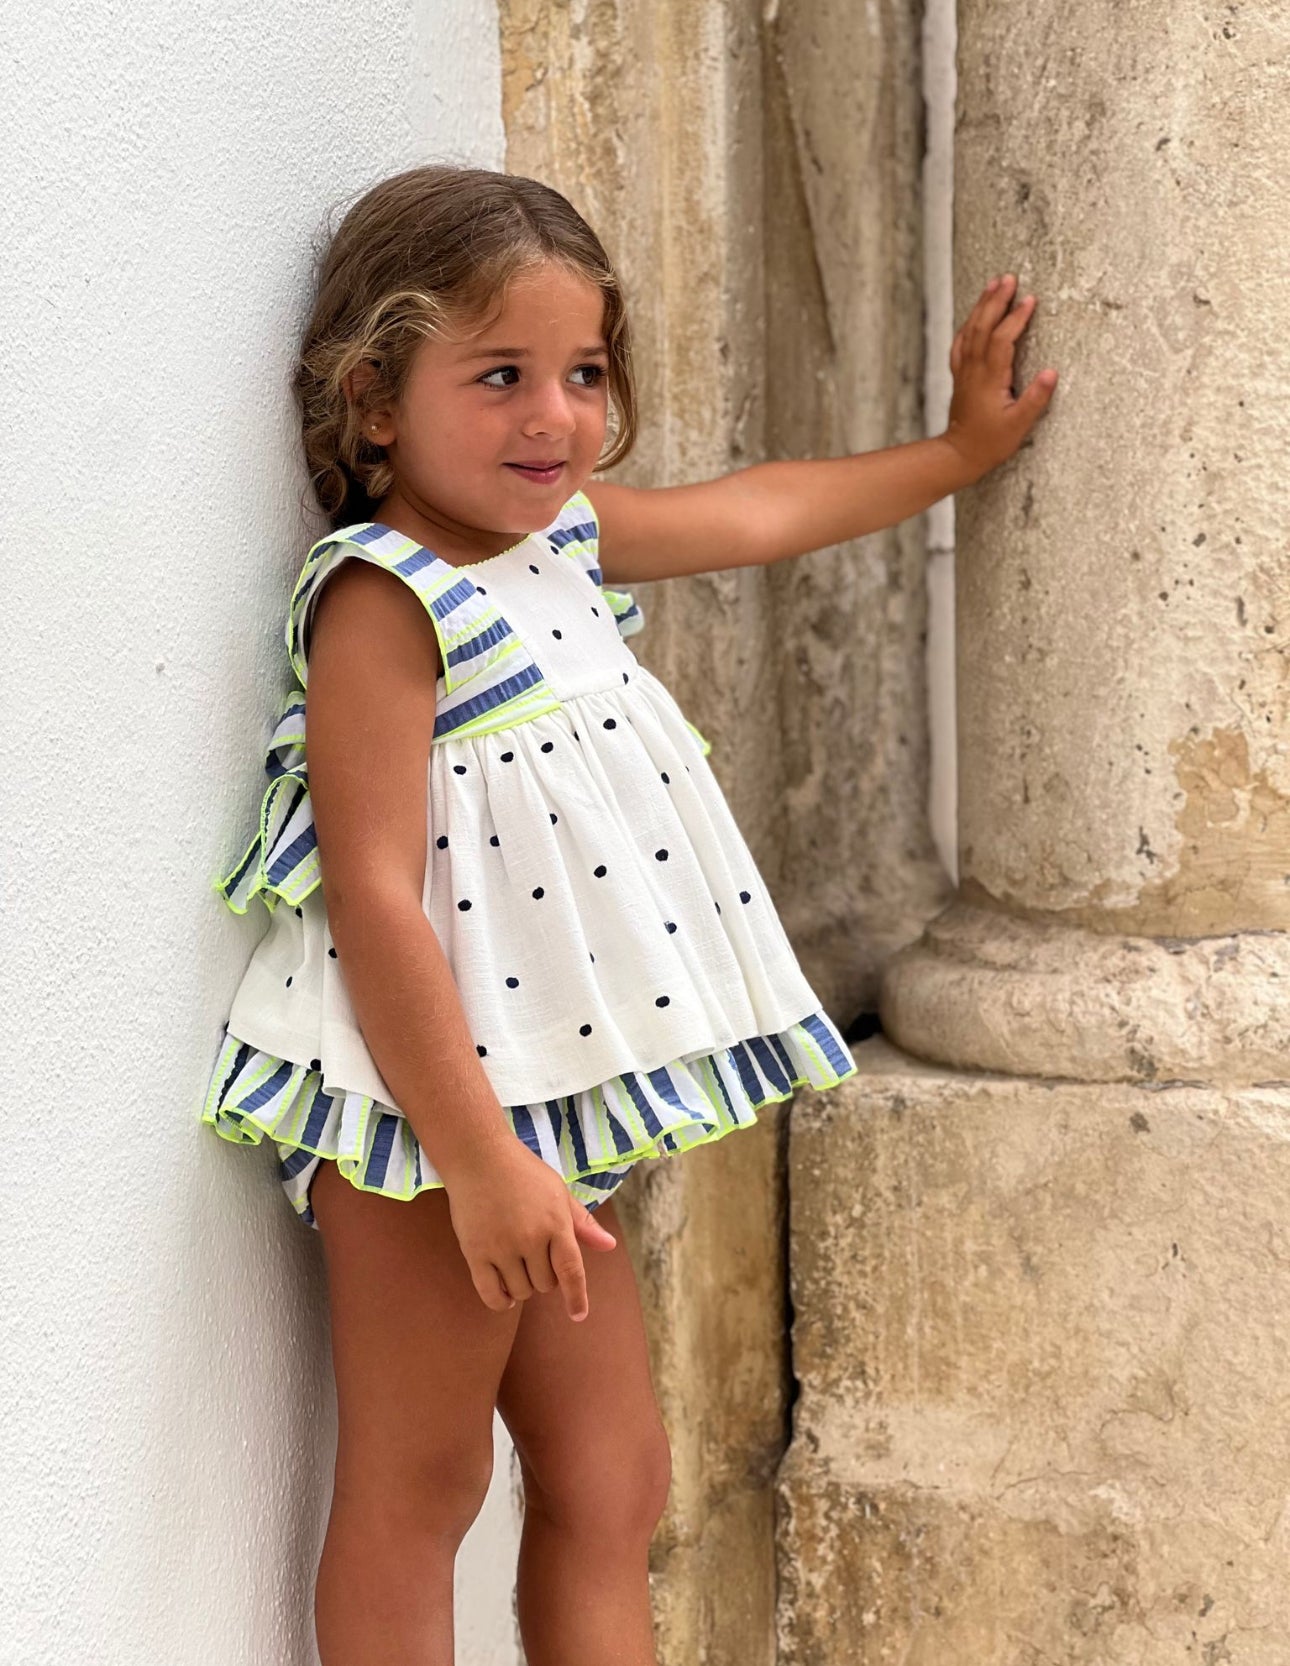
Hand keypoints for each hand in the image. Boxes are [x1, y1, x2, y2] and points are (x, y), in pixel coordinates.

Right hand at [443, 1136, 618, 1322]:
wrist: (478, 1156)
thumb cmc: (523, 1172)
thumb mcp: (558, 1191)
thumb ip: (582, 1223)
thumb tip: (609, 1246)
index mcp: (556, 1222)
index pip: (571, 1271)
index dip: (576, 1296)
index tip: (578, 1314)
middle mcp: (530, 1238)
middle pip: (545, 1283)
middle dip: (545, 1276)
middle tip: (535, 1254)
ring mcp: (502, 1247)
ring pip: (521, 1291)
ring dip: (523, 1286)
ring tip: (517, 1264)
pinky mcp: (475, 1252)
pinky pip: (491, 1293)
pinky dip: (501, 1300)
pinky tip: (505, 1293)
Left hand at [943, 273, 1058, 483]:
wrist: (959, 454)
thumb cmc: (990, 442)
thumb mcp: (1019, 425)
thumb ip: (1036, 398)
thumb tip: (1051, 372)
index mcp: (990, 379)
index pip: (1002, 340)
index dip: (1015, 319)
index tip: (1030, 300)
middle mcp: (974, 371)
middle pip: (983, 327)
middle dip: (996, 301)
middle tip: (1009, 278)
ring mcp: (965, 371)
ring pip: (970, 331)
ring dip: (982, 306)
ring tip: (993, 284)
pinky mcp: (961, 376)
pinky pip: (961, 343)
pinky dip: (968, 324)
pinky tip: (974, 314)